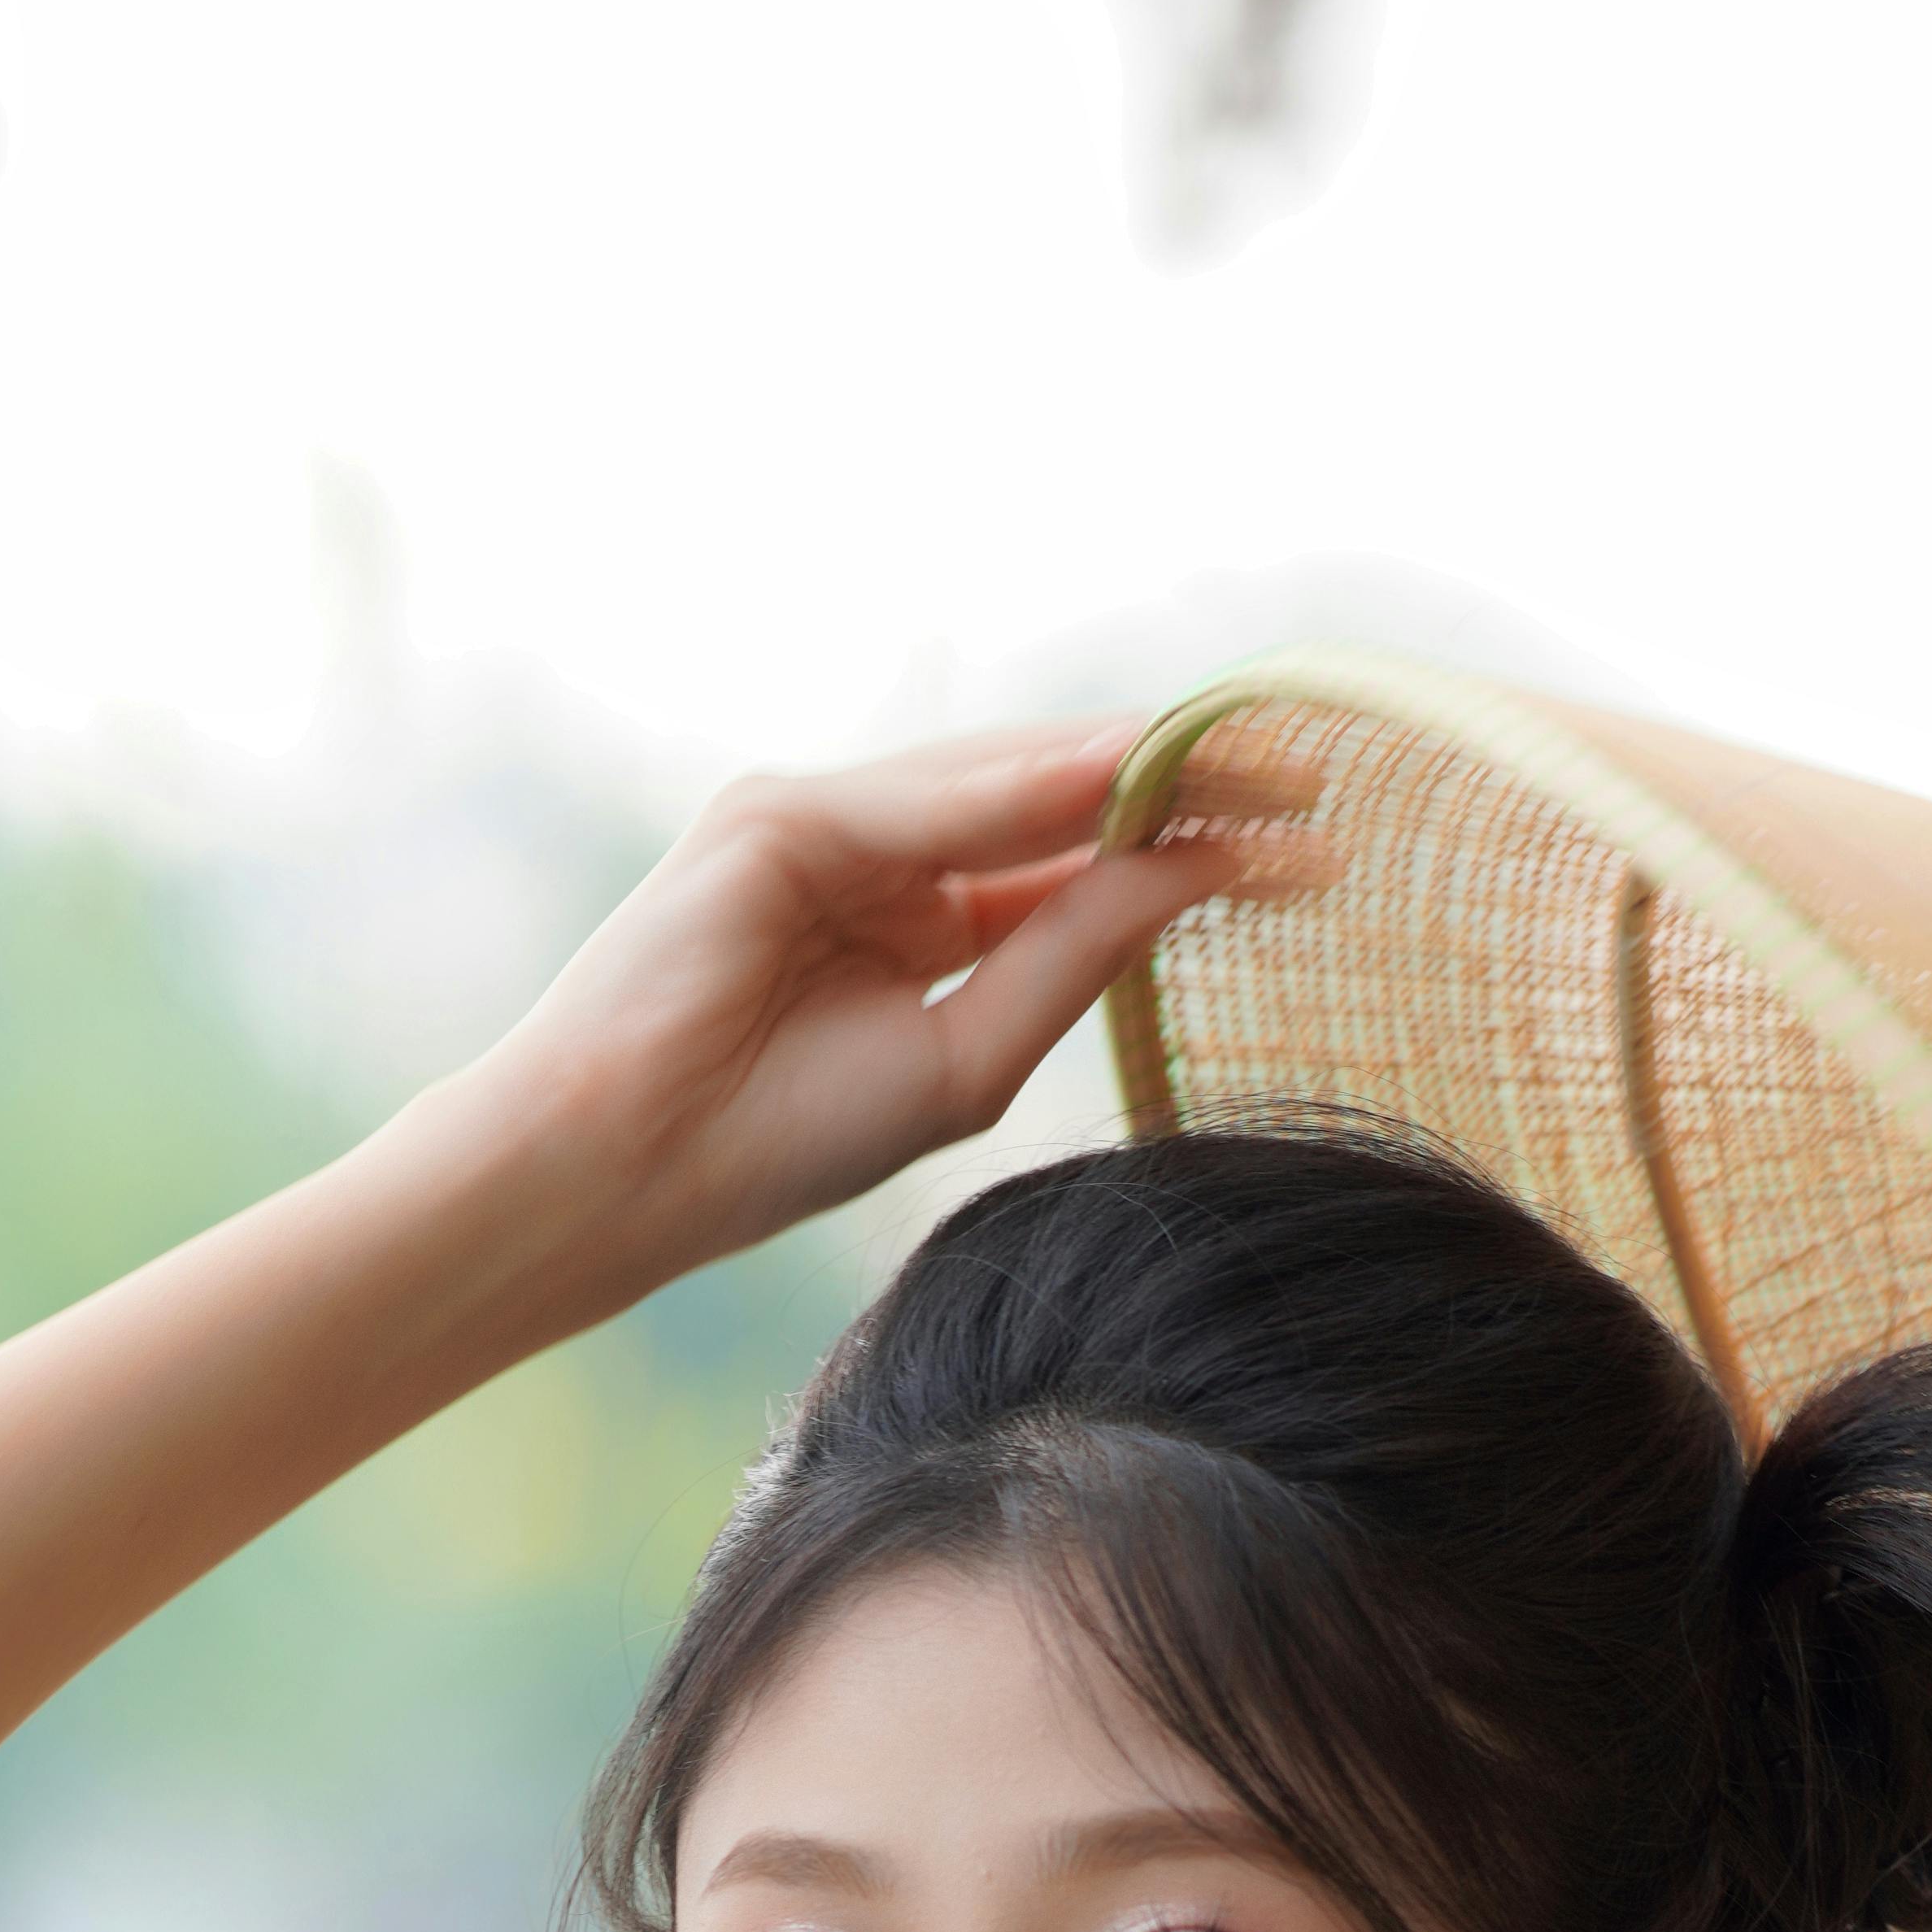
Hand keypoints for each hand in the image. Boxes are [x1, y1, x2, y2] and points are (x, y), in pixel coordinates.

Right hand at [442, 721, 1315, 1300]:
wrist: (623, 1171)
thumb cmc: (774, 1143)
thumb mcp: (963, 1060)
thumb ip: (1065, 960)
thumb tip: (1182, 879)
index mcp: (923, 931)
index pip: (1074, 867)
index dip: (1182, 846)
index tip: (1302, 842)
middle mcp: (883, 863)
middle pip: (1052, 801)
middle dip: (1175, 785)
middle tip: (1308, 771)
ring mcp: (827, 829)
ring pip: (1000, 781)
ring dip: (1123, 767)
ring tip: (1244, 760)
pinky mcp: (774, 818)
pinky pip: (925, 800)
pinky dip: (1024, 786)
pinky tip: (1120, 777)